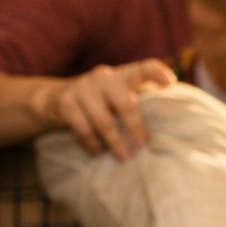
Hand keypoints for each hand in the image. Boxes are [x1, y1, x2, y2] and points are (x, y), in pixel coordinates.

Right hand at [49, 59, 175, 159]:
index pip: (143, 69)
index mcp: (123, 75)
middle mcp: (104, 77)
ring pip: (104, 121)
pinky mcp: (65, 102)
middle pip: (126, 104)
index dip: (157, 73)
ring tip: (124, 157)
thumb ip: (141, 102)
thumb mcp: (120, 96)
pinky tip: (99, 152)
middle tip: (142, 147)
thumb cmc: (102, 101)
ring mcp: (83, 87)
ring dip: (115, 143)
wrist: (55, 97)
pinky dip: (94, 144)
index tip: (170, 83)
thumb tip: (171, 129)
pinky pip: (84, 129)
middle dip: (136, 128)